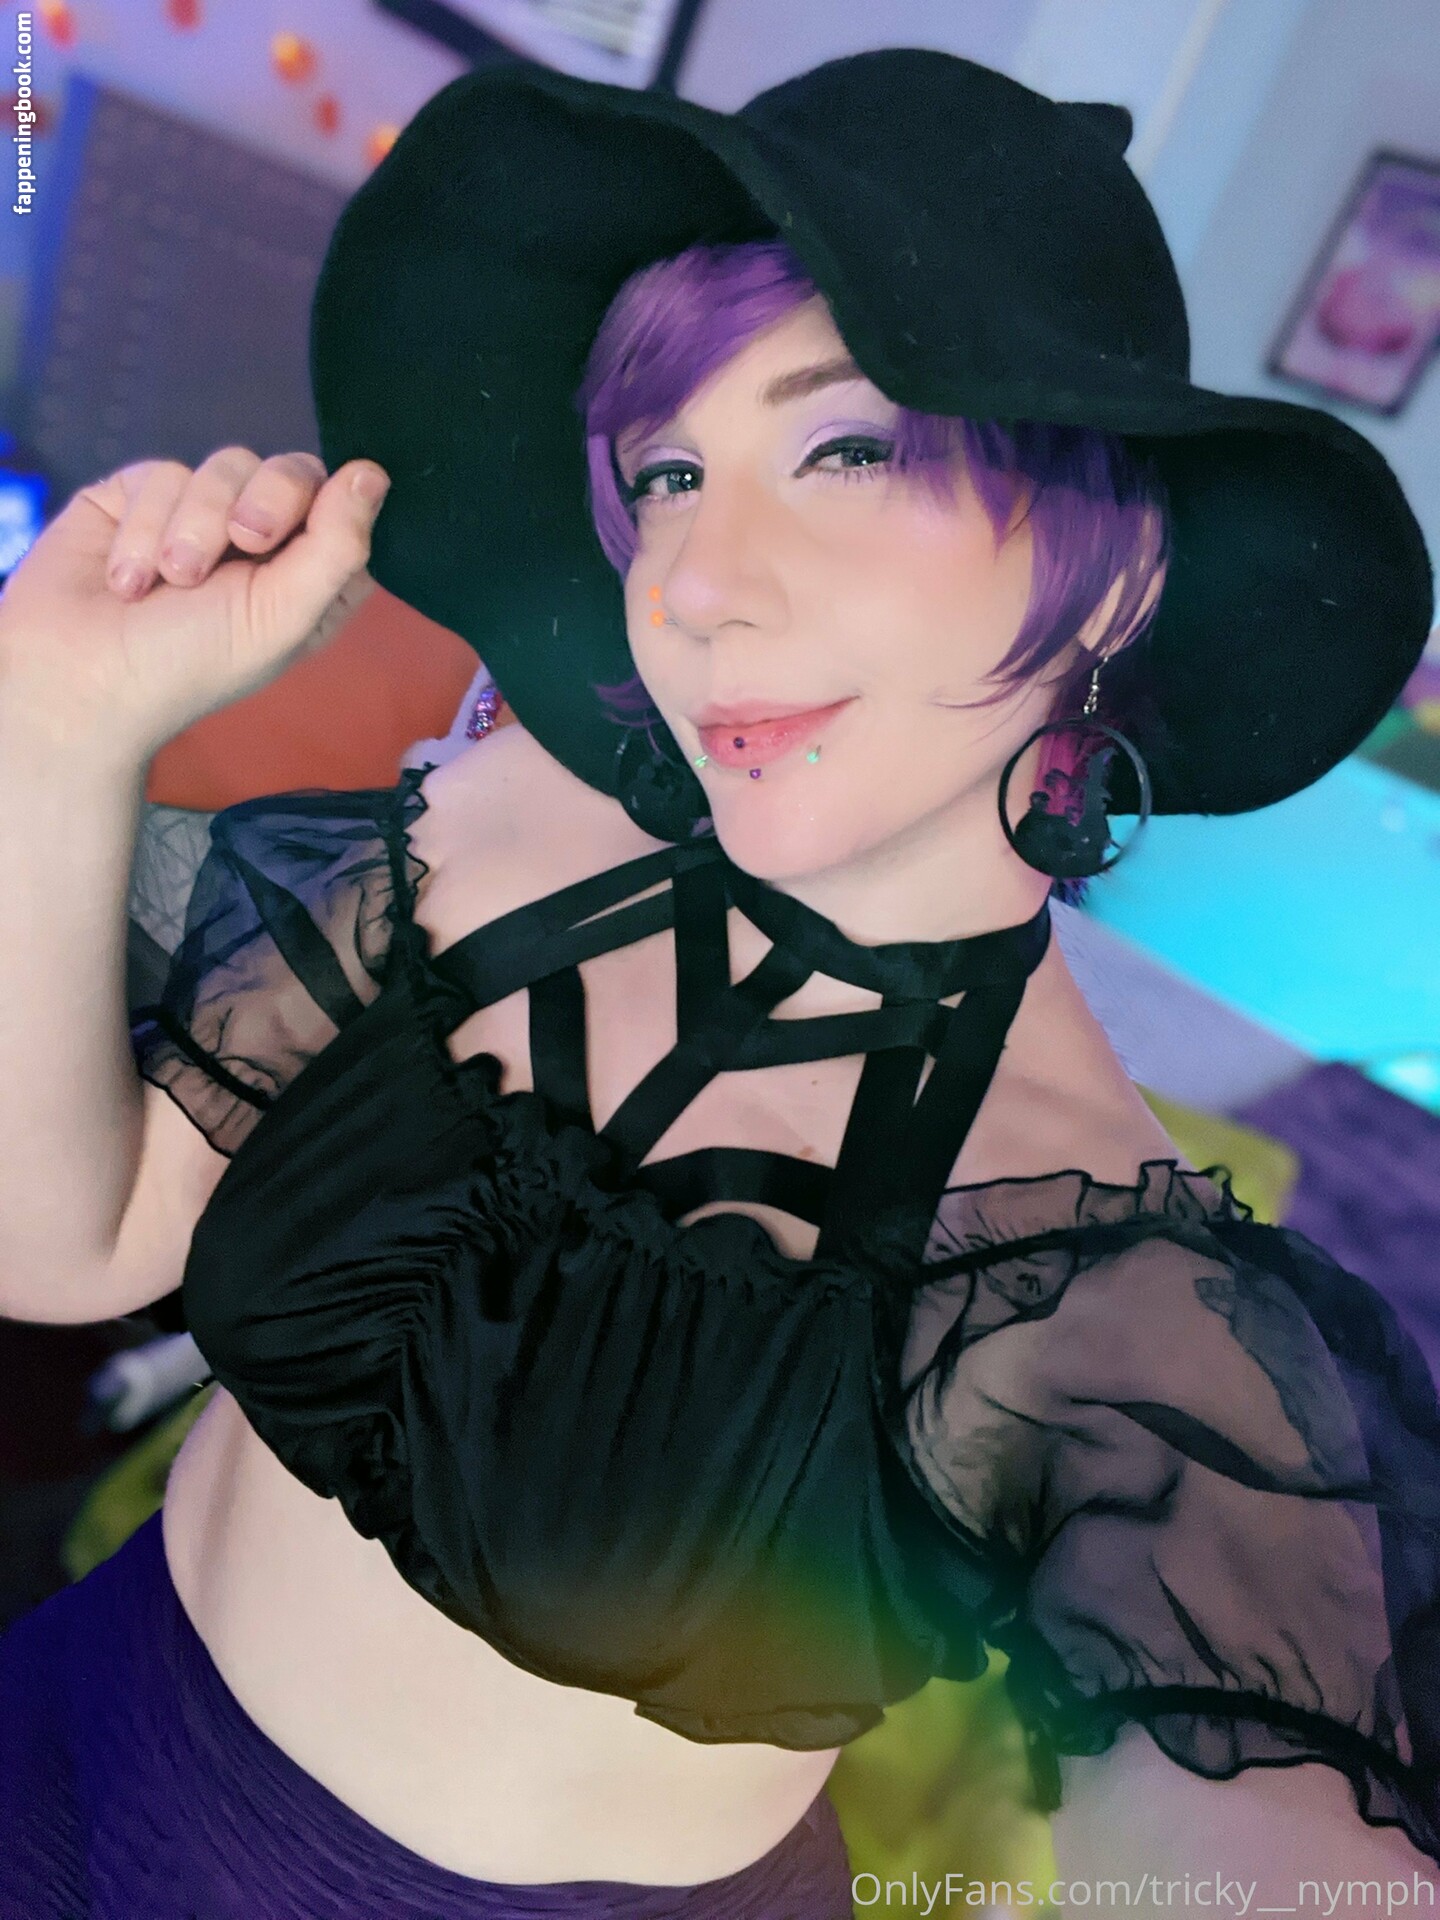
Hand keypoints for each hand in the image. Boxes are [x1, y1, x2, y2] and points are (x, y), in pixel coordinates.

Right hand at [0, 445, 391, 763]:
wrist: (77, 676)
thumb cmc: (189, 665)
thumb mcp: (281, 618)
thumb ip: (337, 547)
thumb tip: (372, 475)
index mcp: (308, 581)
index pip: (348, 512)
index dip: (335, 510)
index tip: (304, 535)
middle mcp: (262, 545)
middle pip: (293, 472)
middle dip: (266, 503)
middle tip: (243, 543)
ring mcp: (202, 516)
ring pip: (226, 465)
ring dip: (196, 526)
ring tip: (170, 582)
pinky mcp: (142, 496)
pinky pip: (164, 473)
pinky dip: (145, 526)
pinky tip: (127, 578)